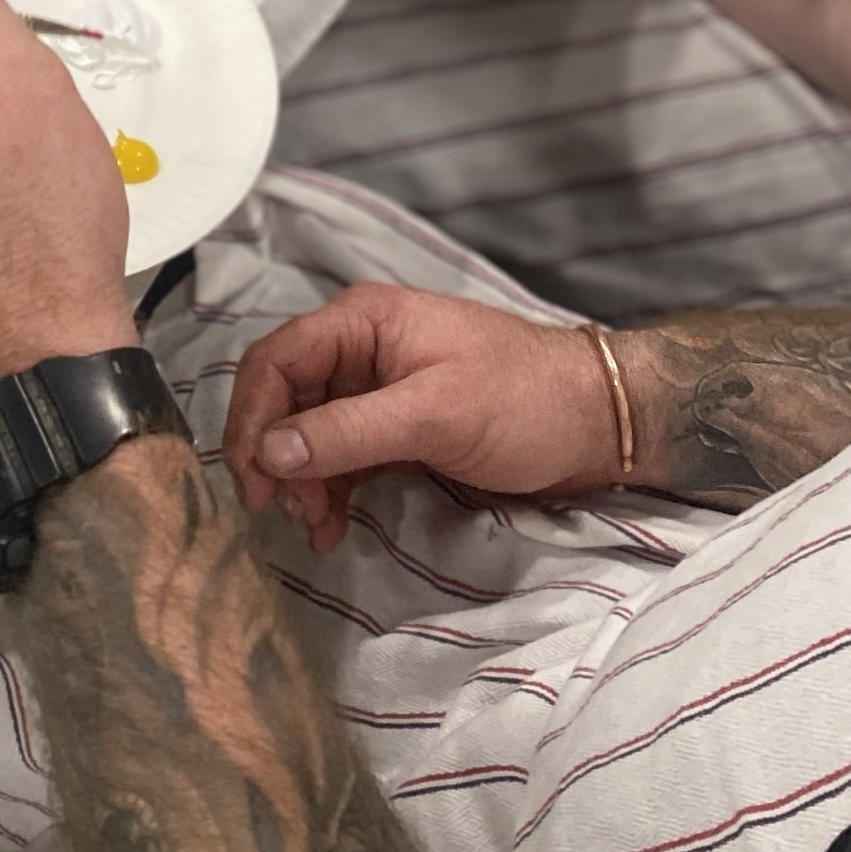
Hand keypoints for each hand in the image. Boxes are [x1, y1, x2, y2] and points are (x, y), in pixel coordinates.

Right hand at [223, 284, 619, 551]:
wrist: (599, 423)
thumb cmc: (523, 402)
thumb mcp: (433, 416)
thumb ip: (349, 431)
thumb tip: (269, 452)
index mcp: (362, 322)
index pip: (275, 360)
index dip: (251, 419)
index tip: (252, 481)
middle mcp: (361, 347)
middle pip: (286, 398)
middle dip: (277, 458)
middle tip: (283, 513)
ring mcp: (379, 387)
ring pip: (310, 432)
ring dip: (303, 480)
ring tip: (316, 529)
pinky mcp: (398, 425)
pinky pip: (343, 453)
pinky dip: (331, 488)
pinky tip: (333, 523)